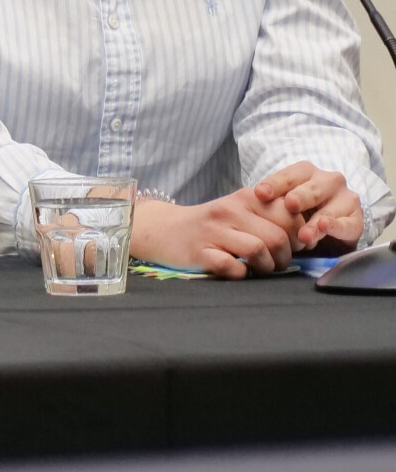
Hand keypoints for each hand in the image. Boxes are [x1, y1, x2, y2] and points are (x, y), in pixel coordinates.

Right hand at [129, 187, 302, 278]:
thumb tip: (307, 236)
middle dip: (284, 257)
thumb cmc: (210, 225)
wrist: (163, 230)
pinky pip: (232, 267)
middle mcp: (229, 211)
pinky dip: (240, 273)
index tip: (294, 246)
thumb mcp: (239, 211)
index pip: (289, 213)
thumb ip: (270, 217)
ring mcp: (213, 232)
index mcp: (245, 198)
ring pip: (258, 250)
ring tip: (260, 269)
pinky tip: (236, 270)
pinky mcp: (199, 252)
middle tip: (277, 263)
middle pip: (277, 236)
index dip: (299, 234)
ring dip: (266, 267)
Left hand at [254, 161, 363, 251]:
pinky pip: (346, 224)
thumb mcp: (284, 205)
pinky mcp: (356, 220)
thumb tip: (253, 204)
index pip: (289, 175)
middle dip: (299, 196)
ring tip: (303, 234)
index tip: (259, 194)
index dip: (274, 184)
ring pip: (329, 207)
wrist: (330, 230)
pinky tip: (324, 228)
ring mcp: (345, 199)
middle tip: (289, 204)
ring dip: (314, 222)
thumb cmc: (300, 213)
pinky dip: (334, 227)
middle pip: (312, 188)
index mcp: (306, 173)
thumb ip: (273, 203)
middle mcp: (328, 181)